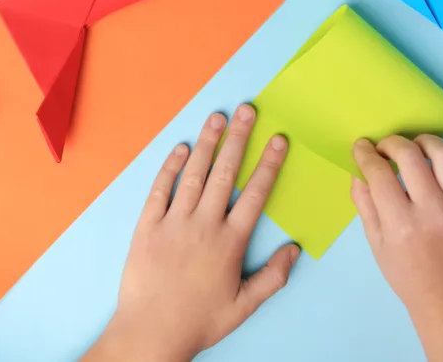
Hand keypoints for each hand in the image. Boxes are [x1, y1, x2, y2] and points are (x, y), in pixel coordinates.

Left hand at [82, 105, 298, 361]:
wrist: (150, 332)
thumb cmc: (199, 321)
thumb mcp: (244, 306)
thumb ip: (272, 276)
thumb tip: (295, 249)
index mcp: (230, 242)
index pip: (255, 194)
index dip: (269, 164)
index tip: (279, 140)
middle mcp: (204, 225)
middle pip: (225, 173)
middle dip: (239, 139)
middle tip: (247, 110)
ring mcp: (173, 223)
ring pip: (194, 175)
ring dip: (207, 144)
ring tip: (217, 118)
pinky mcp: (147, 226)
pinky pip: (160, 190)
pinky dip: (170, 167)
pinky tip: (181, 148)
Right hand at [351, 135, 442, 361]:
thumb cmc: (406, 274)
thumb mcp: (375, 242)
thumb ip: (364, 203)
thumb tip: (358, 169)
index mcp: (401, 224)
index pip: (379, 172)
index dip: (365, 153)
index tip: (361, 147)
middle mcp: (433, 211)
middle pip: (410, 155)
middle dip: (391, 142)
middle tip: (384, 147)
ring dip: (425, 141)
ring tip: (414, 147)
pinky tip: (441, 158)